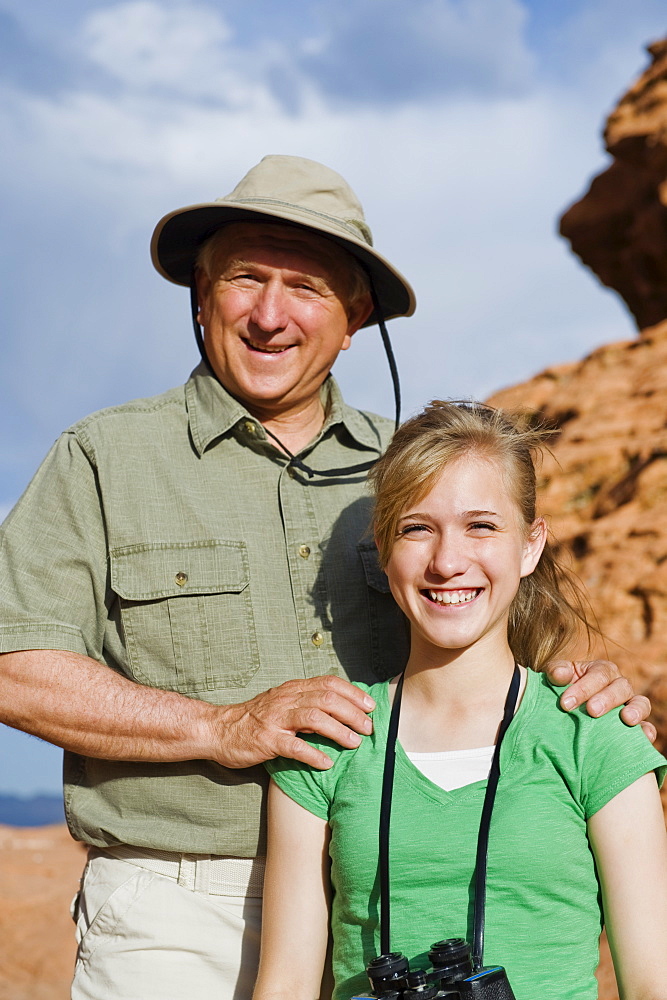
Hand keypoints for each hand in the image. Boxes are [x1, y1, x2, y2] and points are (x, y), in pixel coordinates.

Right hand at [212, 675, 374, 768]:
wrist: (218, 729)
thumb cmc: (255, 719)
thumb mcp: (283, 703)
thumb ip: (307, 704)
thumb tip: (341, 711)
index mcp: (292, 689)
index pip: (328, 683)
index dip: (352, 693)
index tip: (370, 705)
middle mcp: (286, 700)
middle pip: (326, 699)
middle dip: (352, 713)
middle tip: (368, 728)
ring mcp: (276, 719)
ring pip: (314, 718)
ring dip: (338, 731)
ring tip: (354, 743)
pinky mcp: (267, 740)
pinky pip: (294, 746)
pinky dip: (313, 754)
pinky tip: (327, 763)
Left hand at [546, 659, 655, 742]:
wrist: (567, 710)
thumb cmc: (562, 690)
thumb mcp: (556, 677)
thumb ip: (556, 672)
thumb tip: (560, 675)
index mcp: (601, 670)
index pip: (598, 674)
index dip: (583, 688)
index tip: (565, 703)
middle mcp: (619, 685)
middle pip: (620, 687)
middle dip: (606, 699)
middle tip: (591, 711)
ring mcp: (630, 705)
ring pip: (641, 703)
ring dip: (636, 710)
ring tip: (626, 719)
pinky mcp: (636, 725)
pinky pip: (647, 727)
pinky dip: (648, 731)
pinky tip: (644, 738)